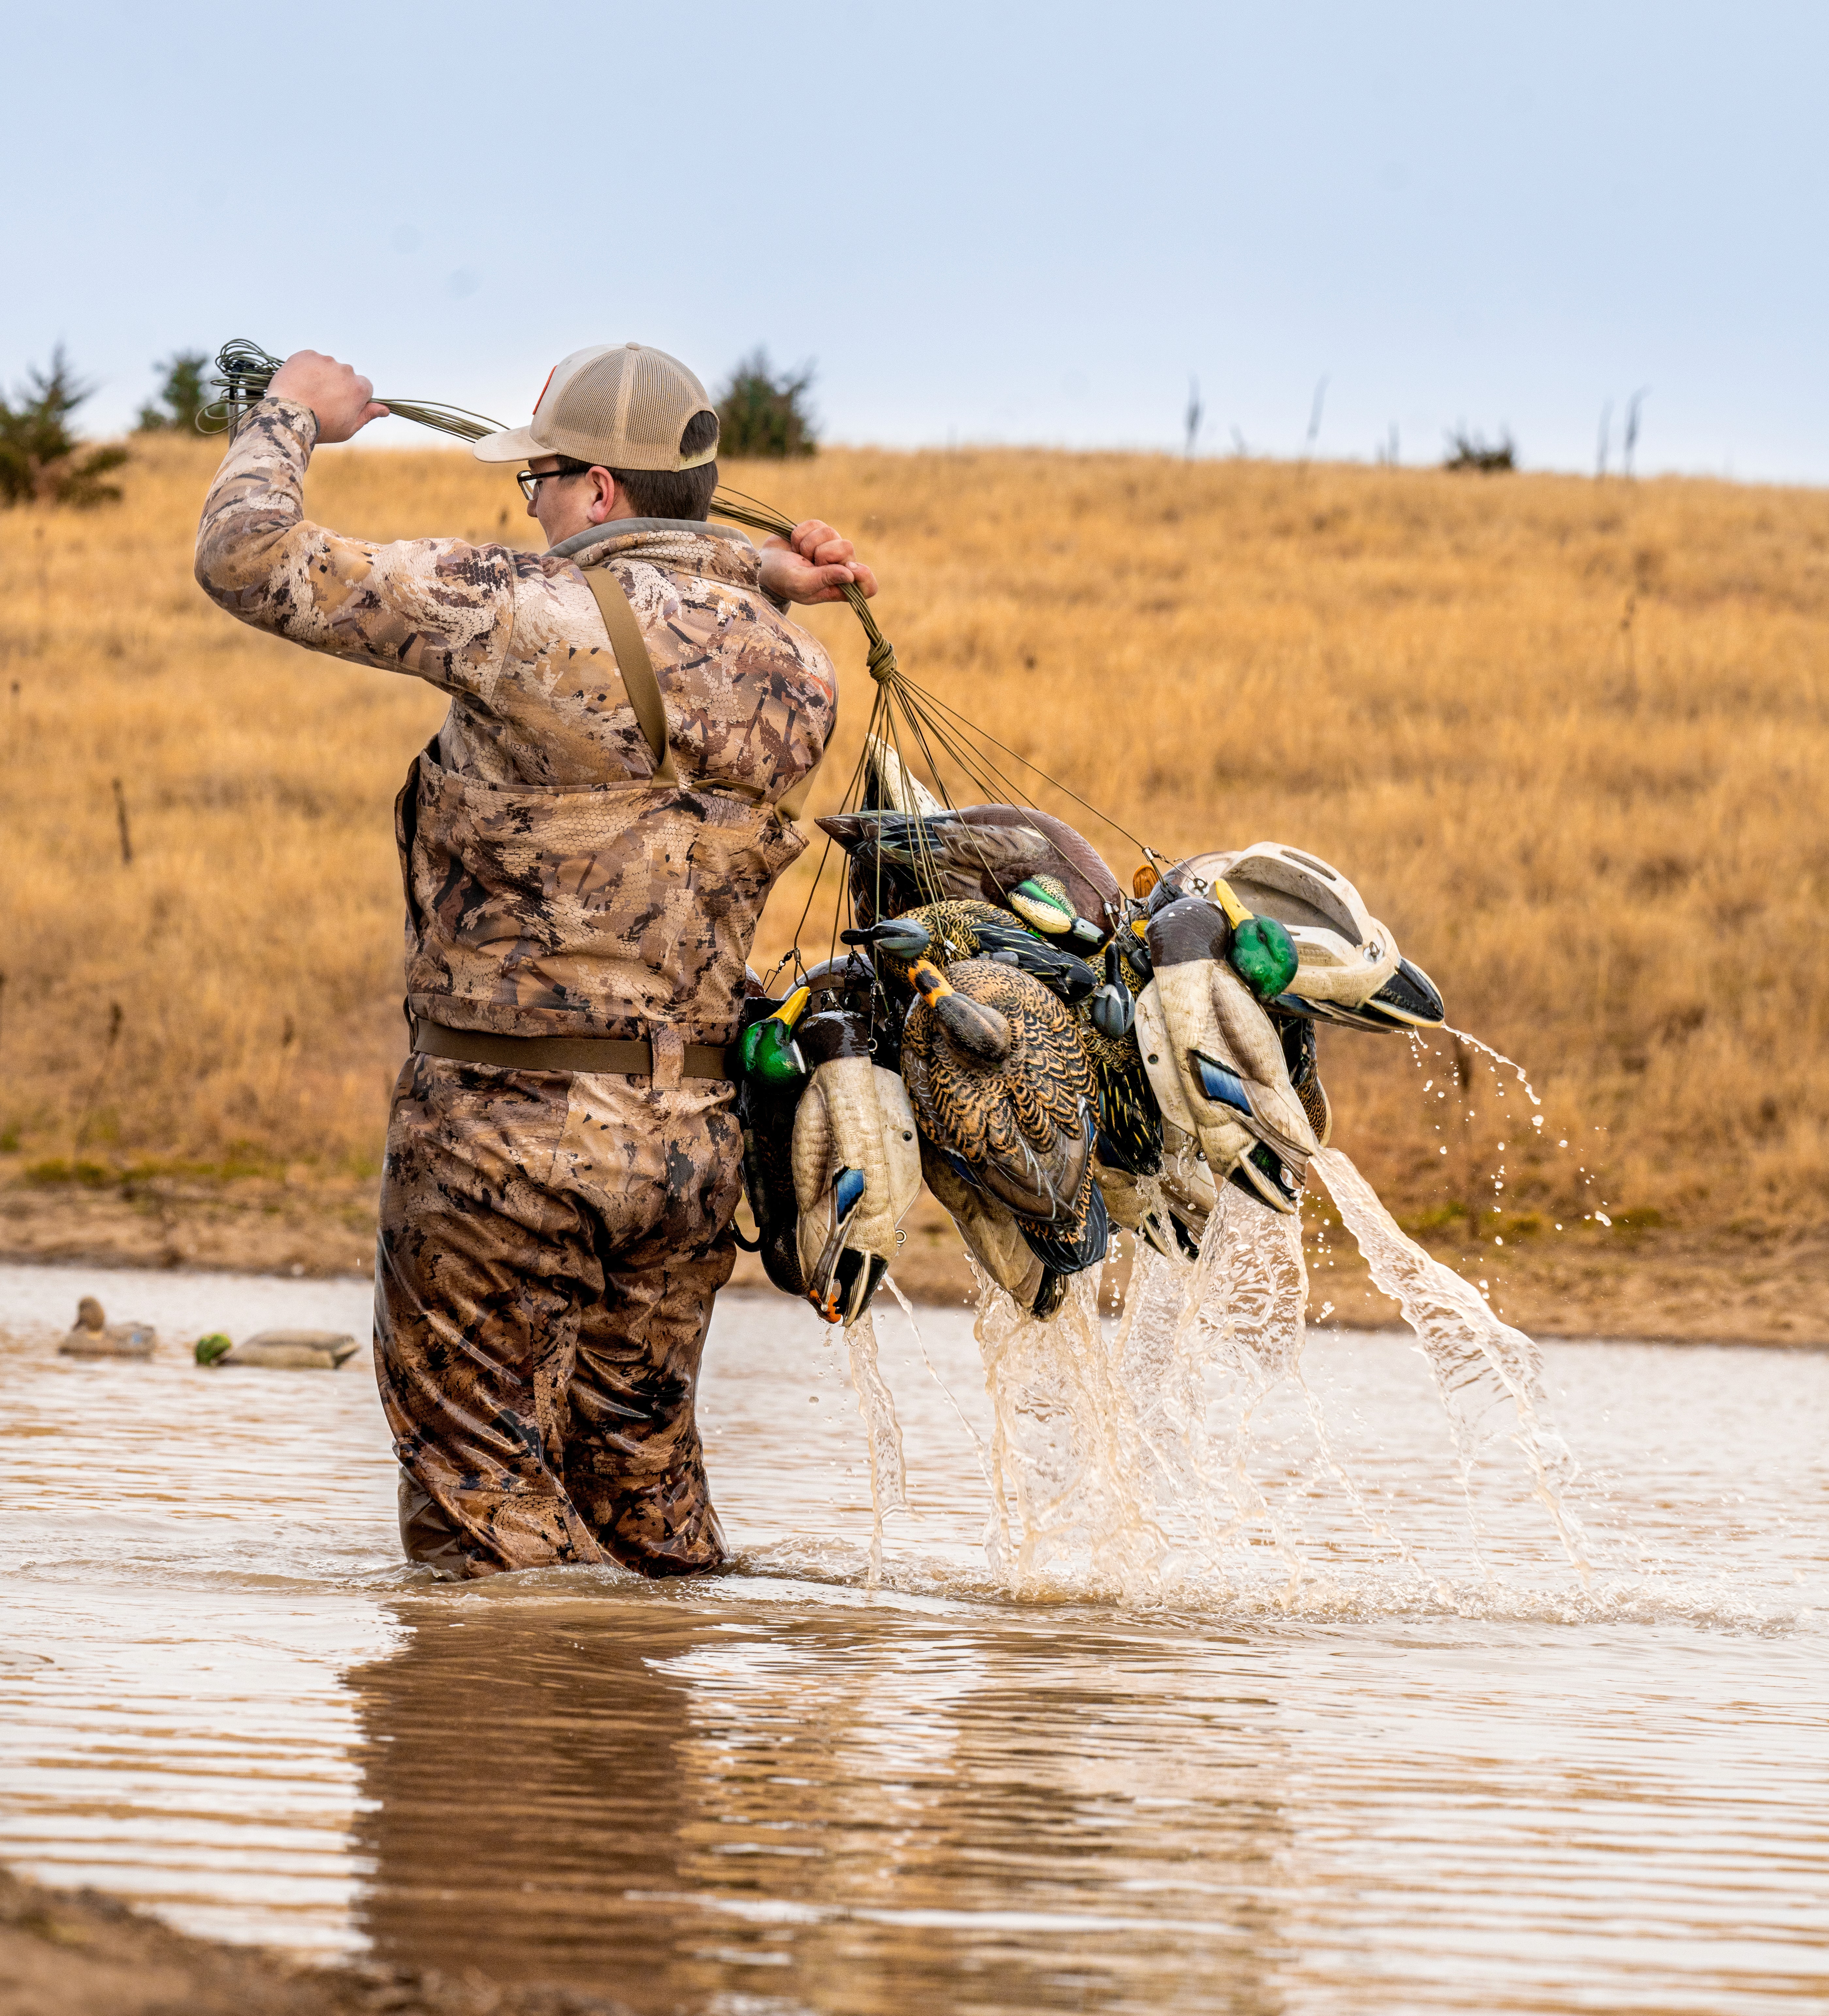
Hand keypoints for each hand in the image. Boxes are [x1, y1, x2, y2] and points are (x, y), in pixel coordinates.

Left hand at [265, 350, 388, 443]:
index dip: (354, 397)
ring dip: (322, 376)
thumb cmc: (321, 427)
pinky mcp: (307, 355)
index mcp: (359, 388)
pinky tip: (300, 383)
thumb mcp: (348, 428)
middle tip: (322, 401)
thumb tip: (385, 410)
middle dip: (338, 385)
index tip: (342, 406)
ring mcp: (326, 360)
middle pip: (346, 375)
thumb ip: (367, 415)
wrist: (289, 415)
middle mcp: (346, 370)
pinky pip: (310, 359)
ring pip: (328, 367)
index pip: (365, 387)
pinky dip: (307, 369)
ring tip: (308, 393)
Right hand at [758, 519, 878, 605]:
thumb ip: (825, 579)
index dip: (864, 577)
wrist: (762, 564)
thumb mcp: (801, 584)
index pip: (868, 587)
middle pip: (848, 549)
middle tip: (809, 563)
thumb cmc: (782, 580)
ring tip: (799, 555)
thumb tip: (851, 575)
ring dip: (809, 543)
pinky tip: (795, 544)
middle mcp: (840, 568)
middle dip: (823, 553)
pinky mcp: (818, 532)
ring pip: (831, 533)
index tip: (850, 569)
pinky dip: (801, 532)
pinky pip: (817, 524)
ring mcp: (830, 548)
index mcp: (839, 588)